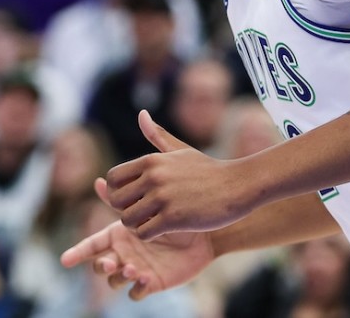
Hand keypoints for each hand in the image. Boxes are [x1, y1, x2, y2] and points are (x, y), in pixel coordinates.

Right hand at [60, 177, 215, 299]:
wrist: (201, 227)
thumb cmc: (173, 210)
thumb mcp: (147, 202)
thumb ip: (123, 195)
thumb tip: (100, 180)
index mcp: (117, 235)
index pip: (91, 246)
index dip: (77, 253)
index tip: (64, 260)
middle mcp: (122, 254)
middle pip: (101, 264)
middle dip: (101, 265)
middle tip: (110, 261)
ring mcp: (135, 269)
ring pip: (115, 280)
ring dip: (119, 276)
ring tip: (132, 268)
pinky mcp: (150, 282)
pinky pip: (136, 292)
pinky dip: (136, 288)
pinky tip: (144, 278)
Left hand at [105, 110, 255, 239]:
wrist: (237, 186)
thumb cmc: (208, 170)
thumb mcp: (181, 150)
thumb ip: (157, 135)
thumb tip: (141, 113)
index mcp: (151, 160)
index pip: (111, 179)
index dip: (117, 192)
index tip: (133, 198)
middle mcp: (153, 176)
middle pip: (115, 201)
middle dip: (125, 210)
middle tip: (142, 213)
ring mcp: (162, 197)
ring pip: (126, 220)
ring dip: (136, 225)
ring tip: (151, 222)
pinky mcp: (173, 218)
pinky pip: (143, 233)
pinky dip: (148, 235)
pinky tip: (162, 230)